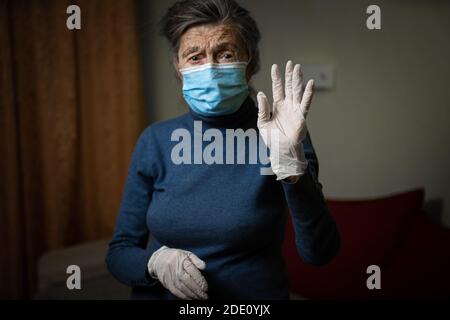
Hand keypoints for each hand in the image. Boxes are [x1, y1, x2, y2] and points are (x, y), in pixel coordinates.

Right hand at [148, 246, 207, 299]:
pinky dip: (184, 297)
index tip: (206, 287)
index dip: (200, 281)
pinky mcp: (167, 283)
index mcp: (182, 261)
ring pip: (183, 289)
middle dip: (198, 290)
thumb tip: (204, 266)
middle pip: (188, 282)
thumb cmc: (176, 257)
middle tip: (205, 296)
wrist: (159, 260)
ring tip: (200, 298)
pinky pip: (176, 292)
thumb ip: (196, 260)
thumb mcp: (187, 254)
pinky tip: (191, 298)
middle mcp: (176, 270)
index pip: (193, 272)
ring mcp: (171, 277)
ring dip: (192, 295)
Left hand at [257, 61, 314, 180]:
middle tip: (290, 63)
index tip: (275, 67)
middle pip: (288, 87)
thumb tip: (261, 94)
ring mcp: (295, 110)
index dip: (276, 78)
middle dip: (289, 75)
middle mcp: (287, 106)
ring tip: (298, 68)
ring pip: (297, 92)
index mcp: (277, 106)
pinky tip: (311, 83)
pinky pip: (305, 103)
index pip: (277, 89)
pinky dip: (308, 93)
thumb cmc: (272, 139)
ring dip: (298, 80)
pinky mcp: (301, 116)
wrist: (281, 150)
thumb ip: (262, 109)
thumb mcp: (262, 123)